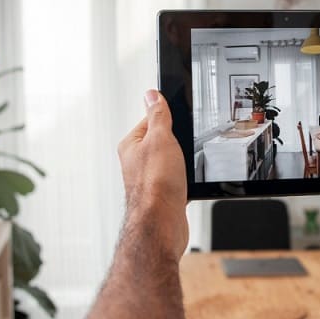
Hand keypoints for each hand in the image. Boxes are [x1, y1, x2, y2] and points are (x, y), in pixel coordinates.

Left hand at [117, 90, 188, 255]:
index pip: (150, 120)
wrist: (161, 224)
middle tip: (184, 145)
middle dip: (178, 142)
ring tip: (184, 168)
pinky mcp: (162, 195)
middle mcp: (137, 162)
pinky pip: (177, 180)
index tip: (180, 117)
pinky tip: (188, 183)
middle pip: (162, 141)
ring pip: (172, 162)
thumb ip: (158, 116)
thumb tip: (151, 95)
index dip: (168, 118)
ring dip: (182, 163)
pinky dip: (185, 180)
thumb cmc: (155, 185)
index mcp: (132, 145)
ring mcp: (150, 179)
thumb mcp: (160, 139)